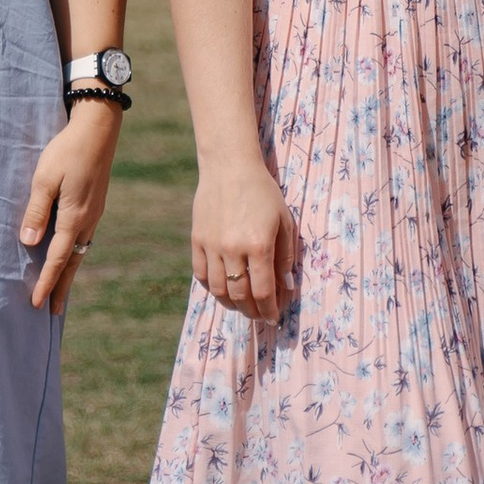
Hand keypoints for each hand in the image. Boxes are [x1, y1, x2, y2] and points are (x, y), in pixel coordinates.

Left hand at [18, 103, 118, 312]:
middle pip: (72, 262)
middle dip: (62, 287)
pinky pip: (84, 237)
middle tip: (52, 311)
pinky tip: (69, 253)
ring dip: (69, 271)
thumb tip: (29, 242)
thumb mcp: (44, 178)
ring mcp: (94, 213)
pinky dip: (74, 253)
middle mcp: (87, 220)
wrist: (99, 129)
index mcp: (74, 217)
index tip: (36, 303)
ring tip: (60, 289)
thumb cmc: (67, 151)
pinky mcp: (95, 204)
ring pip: (80, 250)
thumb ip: (36, 210)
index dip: (46, 282)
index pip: (57, 258)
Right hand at [190, 148, 294, 323]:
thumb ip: (285, 256)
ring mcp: (212, 245)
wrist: (229, 166)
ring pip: (219, 289)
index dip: (269, 309)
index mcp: (259, 245)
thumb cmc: (263, 192)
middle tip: (259, 314)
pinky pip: (201, 274)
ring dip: (231, 303)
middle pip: (240, 296)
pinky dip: (212, 287)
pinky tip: (222, 287)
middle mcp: (233, 249)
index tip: (273, 317)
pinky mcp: (197, 240)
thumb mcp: (283, 221)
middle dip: (252, 311)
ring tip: (241, 305)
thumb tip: (286, 287)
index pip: (264, 292)